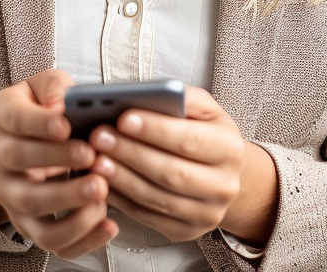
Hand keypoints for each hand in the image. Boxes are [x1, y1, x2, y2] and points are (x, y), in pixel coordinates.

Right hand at [0, 69, 118, 259]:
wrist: (30, 143)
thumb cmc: (47, 109)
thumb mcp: (49, 86)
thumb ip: (55, 87)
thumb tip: (61, 103)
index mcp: (2, 114)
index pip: (13, 118)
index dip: (38, 123)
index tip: (65, 124)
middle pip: (18, 161)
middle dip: (56, 159)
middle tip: (91, 156)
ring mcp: (11, 194)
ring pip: (32, 207)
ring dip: (68, 202)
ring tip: (101, 190)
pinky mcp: (28, 224)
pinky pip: (51, 240)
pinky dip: (81, 238)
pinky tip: (108, 224)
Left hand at [88, 86, 277, 244]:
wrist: (222, 173)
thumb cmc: (205, 133)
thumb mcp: (204, 108)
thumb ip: (181, 98)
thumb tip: (147, 95)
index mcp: (230, 149)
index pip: (189, 140)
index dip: (155, 130)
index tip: (123, 118)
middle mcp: (224, 186)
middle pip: (172, 172)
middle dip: (131, 153)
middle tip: (99, 137)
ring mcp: (207, 215)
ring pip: (157, 198)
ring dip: (122, 179)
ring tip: (95, 160)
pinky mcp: (186, 232)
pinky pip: (148, 217)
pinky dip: (122, 199)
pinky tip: (103, 182)